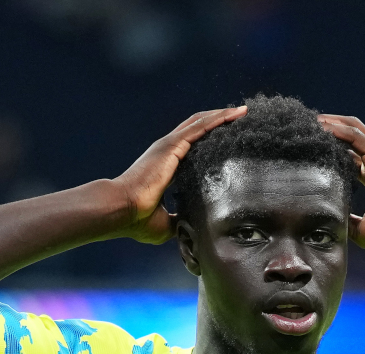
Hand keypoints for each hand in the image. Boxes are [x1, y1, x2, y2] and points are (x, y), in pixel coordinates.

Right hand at [112, 106, 246, 243]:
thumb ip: (180, 220)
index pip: (191, 147)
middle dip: (218, 121)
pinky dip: (218, 118)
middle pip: (197, 128)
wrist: (121, 210)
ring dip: (222, 115)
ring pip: (201, 122)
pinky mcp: (172, 145)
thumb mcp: (165, 223)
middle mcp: (166, 151)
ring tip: (242, 112)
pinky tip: (234, 114)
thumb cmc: (136, 219)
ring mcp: (169, 146)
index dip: (208, 140)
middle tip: (239, 119)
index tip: (227, 140)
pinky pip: (201, 126)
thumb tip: (192, 229)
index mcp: (166, 167)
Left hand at [318, 114, 364, 254]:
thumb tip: (331, 223)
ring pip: (352, 130)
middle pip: (351, 135)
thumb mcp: (363, 229)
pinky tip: (321, 127)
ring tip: (309, 122)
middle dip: (330, 128)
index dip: (332, 148)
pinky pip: (355, 136)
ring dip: (330, 123)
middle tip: (307, 127)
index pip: (351, 154)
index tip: (311, 146)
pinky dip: (338, 129)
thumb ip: (348, 221)